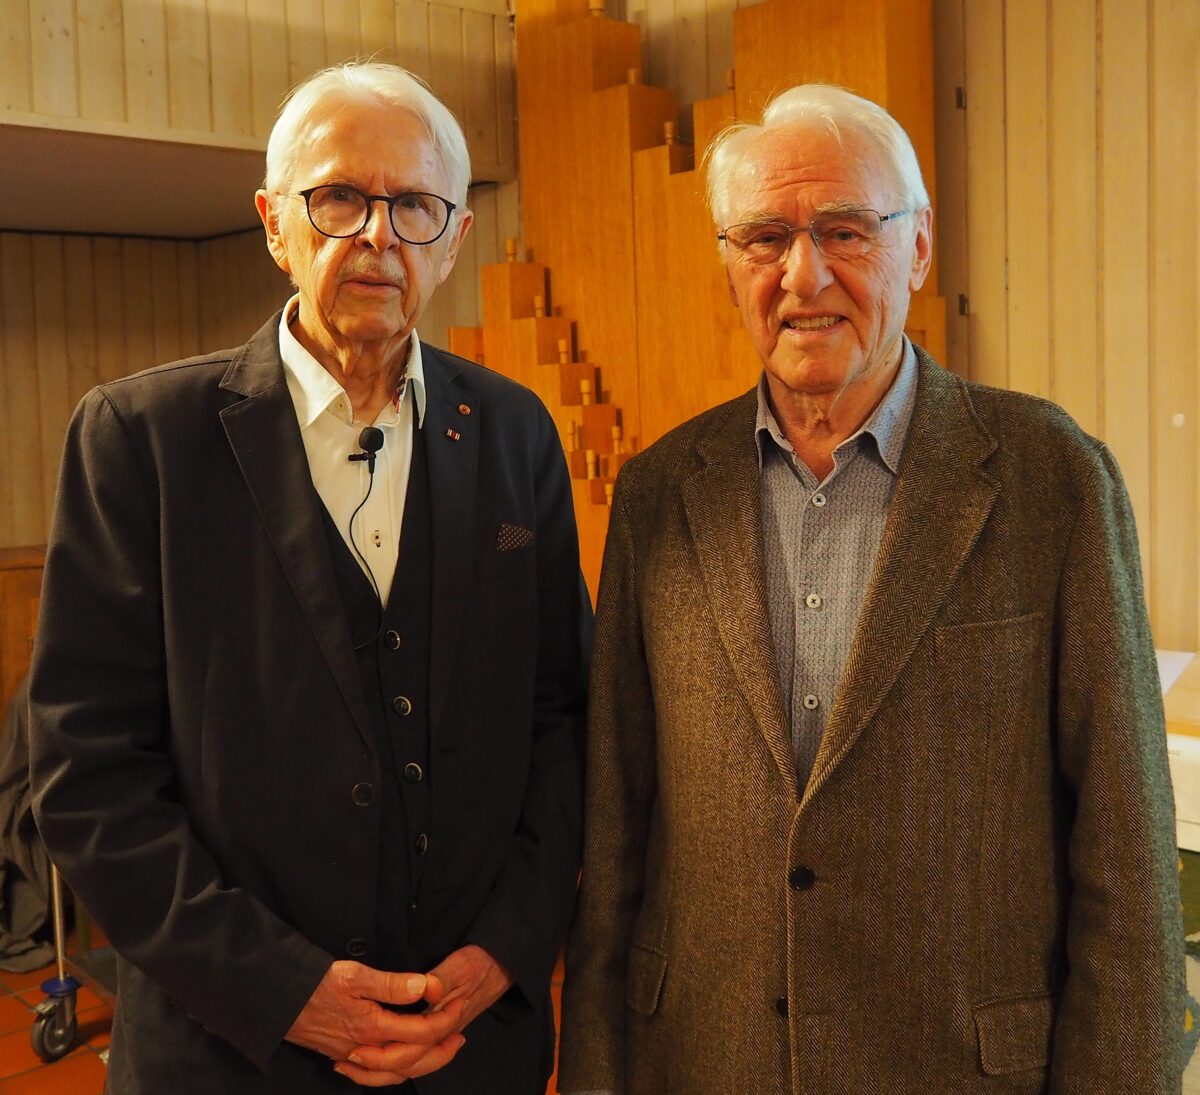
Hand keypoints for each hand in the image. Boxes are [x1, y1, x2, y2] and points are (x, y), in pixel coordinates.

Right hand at [286, 960, 465, 1085]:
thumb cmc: (313, 984)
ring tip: (439, 1049)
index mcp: (373, 1027)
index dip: (445, 1020)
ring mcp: (352, 1056)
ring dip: (421, 1063)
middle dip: (440, 1050)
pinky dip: (392, 1072)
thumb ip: (391, 983)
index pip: (421, 1033)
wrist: (275, 1001)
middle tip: (460, 1035)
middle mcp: (365, 1048)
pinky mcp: (341, 1056)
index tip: (458, 1004)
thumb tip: (425, 987)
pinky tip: (398, 1063)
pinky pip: (374, 1074)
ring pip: (394, 1072)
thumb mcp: (354, 975)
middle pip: (413, 1060)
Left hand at [341, 945, 511, 1079]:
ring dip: (385, 1068)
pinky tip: (381, 1052)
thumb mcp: (460, 964)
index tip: (358, 1046)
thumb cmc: (482, 963)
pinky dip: (397, 1061)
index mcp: (445, 1019)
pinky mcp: (442, 1029)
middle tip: (350, 1057)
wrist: (504, 964)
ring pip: (415, 1064)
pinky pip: (418, 1055)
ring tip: (356, 1064)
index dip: (383, 1050)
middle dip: (378, 1064)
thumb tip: (427, 990)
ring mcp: (443, 1033)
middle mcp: (443, 1032)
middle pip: (411, 1062)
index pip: (413, 1045)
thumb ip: (441, 979)